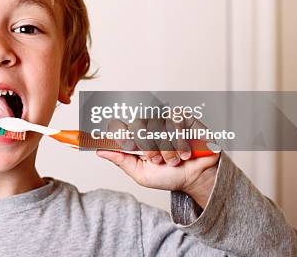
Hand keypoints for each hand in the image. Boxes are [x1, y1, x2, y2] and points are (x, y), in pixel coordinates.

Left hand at [96, 117, 219, 207]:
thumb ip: (121, 161)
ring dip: (166, 148)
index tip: (128, 145)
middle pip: (137, 124)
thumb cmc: (169, 176)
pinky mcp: (182, 117)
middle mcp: (147, 126)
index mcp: (134, 138)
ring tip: (173, 160)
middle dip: (147, 146)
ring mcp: (164, 119)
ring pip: (156, 124)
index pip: (118, 125)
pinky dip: (179, 140)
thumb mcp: (142, 174)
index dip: (120, 132)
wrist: (196, 179)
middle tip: (157, 160)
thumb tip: (99, 151)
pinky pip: (174, 120)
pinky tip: (185, 152)